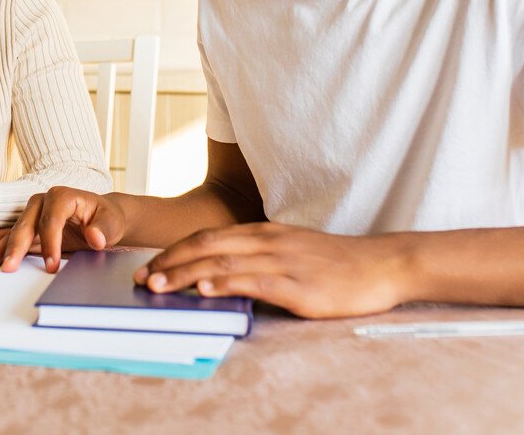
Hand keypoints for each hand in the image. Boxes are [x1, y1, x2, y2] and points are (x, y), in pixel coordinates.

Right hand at [0, 187, 127, 273]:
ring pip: (11, 232)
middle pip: (25, 224)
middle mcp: (42, 203)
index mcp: (63, 196)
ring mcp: (31, 215)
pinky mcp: (27, 229)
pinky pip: (6, 237)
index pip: (52, 219)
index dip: (50, 242)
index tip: (51, 266)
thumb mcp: (112, 222)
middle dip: (16, 247)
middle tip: (9, 269)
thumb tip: (95, 238)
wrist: (101, 218)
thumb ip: (104, 229)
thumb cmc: (106, 219)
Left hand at [134, 222, 411, 318]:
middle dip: (169, 262)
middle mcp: (267, 241)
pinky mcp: (297, 283)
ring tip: (158, 286)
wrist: (382, 264)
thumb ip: (259, 257)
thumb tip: (223, 274)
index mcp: (263, 232)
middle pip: (206, 246)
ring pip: (222, 263)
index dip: (175, 250)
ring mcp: (281, 261)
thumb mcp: (291, 251)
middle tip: (141, 279)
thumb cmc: (337, 263)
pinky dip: (224, 285)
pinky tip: (203, 291)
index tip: (149, 265)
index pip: (208, 237)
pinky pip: (253, 281)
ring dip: (185, 275)